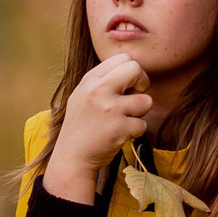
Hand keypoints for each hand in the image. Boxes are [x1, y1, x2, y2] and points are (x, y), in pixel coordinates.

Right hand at [44, 55, 149, 203]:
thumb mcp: (83, 95)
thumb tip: (134, 70)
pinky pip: (142, 124)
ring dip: (140, 113)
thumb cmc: (82, 126)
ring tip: (123, 120)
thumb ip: (103, 80)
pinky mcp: (119, 129)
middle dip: (142, 83)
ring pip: (146, 100)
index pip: (123, 58)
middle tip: (133, 98)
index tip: (127, 87)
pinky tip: (119, 135)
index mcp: (90, 80)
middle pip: (136, 69)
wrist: (71, 157)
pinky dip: (134, 132)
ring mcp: (109, 109)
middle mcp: (98, 90)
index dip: (131, 72)